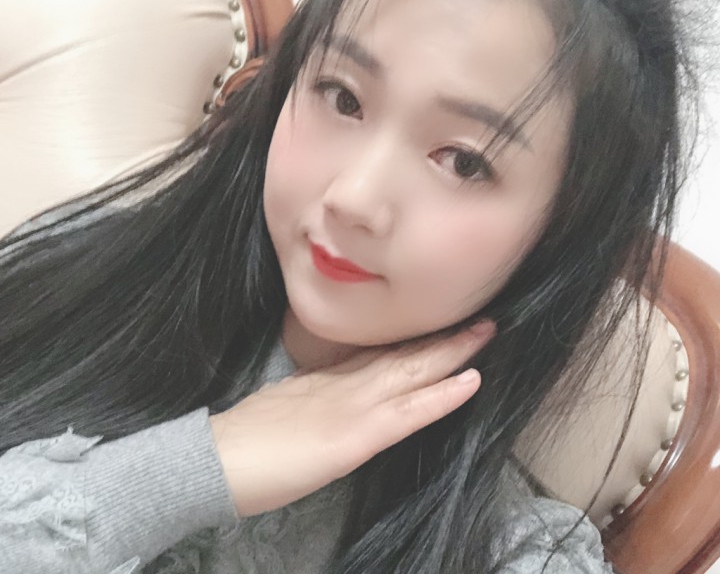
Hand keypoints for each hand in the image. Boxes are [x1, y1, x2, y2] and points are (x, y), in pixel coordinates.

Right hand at [209, 323, 493, 515]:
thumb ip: (314, 390)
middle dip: (443, 337)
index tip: (446, 322)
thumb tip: (333, 383)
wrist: (215, 460)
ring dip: (452, 353)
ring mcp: (353, 406)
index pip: (382, 353)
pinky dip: (441, 397)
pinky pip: (407, 413)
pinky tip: (471, 381)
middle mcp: (347, 383)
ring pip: (412, 374)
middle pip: (403, 355)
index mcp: (331, 378)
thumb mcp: (287, 403)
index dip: (416, 339)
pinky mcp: (355, 436)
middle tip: (482, 315)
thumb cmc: (245, 438)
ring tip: (485, 332)